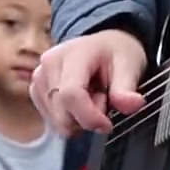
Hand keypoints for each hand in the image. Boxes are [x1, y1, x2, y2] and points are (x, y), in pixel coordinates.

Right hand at [30, 29, 148, 135]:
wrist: (102, 44)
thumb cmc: (116, 53)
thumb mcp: (129, 65)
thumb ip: (127, 88)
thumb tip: (134, 104)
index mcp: (72, 54)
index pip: (70, 95)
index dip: (89, 117)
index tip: (107, 124)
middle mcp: (48, 64)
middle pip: (61, 112)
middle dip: (86, 119)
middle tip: (103, 104)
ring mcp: (38, 76)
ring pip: (55, 119)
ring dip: (77, 119)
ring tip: (91, 99)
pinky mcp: (35, 88)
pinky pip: (50, 118)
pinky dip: (67, 118)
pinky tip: (78, 104)